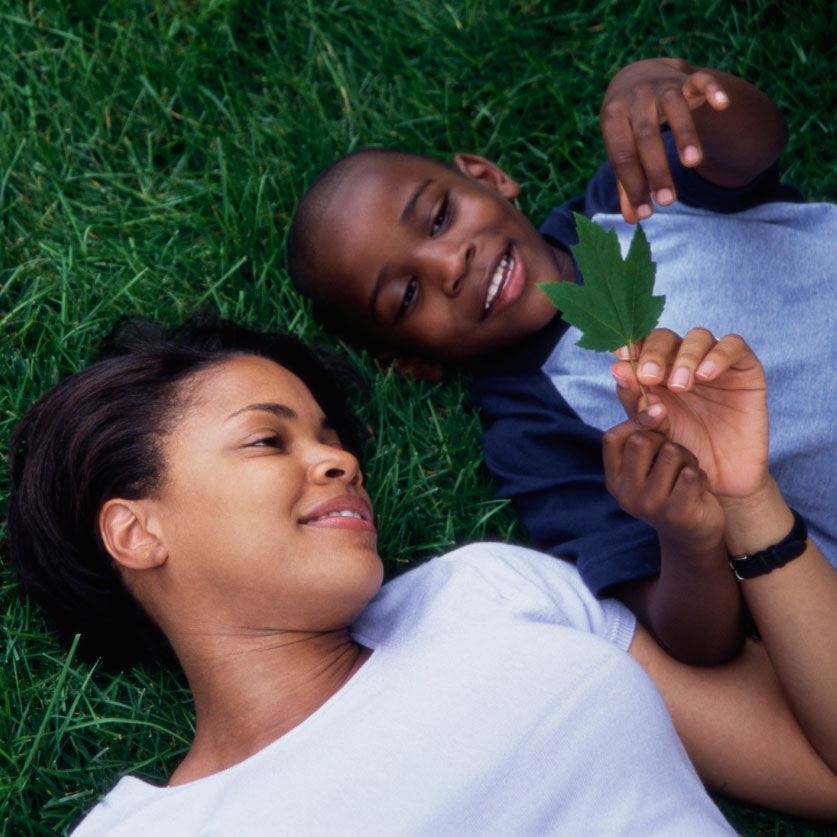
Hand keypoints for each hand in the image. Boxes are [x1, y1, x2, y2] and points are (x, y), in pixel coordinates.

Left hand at [600, 58, 729, 222]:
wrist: (637, 73)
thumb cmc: (627, 123)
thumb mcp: (621, 148)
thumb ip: (626, 182)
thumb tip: (633, 219)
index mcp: (612, 117)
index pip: (622, 155)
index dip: (634, 185)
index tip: (646, 212)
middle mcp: (635, 98)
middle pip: (645, 136)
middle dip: (657, 170)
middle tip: (668, 201)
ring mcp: (661, 85)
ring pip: (674, 108)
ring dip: (685, 135)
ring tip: (692, 164)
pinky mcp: (686, 77)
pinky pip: (701, 79)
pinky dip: (712, 90)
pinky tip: (722, 104)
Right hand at [603, 425, 723, 551]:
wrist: (693, 535)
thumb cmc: (669, 488)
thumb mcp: (648, 464)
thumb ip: (641, 431)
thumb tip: (640, 390)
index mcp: (615, 480)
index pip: (612, 438)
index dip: (635, 421)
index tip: (658, 414)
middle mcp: (626, 494)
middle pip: (641, 440)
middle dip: (664, 439)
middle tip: (674, 454)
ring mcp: (650, 506)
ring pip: (672, 453)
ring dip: (687, 457)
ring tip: (687, 472)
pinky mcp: (677, 514)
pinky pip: (691, 474)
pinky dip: (699, 475)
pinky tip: (697, 487)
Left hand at [610, 328, 767, 500]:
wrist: (719, 478)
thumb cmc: (682, 453)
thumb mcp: (654, 429)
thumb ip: (636, 402)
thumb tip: (617, 368)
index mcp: (655, 373)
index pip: (641, 345)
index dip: (631, 344)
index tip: (622, 355)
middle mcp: (683, 363)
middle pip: (666, 337)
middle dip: (654, 352)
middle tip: (649, 377)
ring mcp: (714, 364)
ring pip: (698, 337)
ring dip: (684, 356)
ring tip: (679, 385)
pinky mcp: (745, 369)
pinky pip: (734, 346)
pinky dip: (717, 355)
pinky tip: (705, 376)